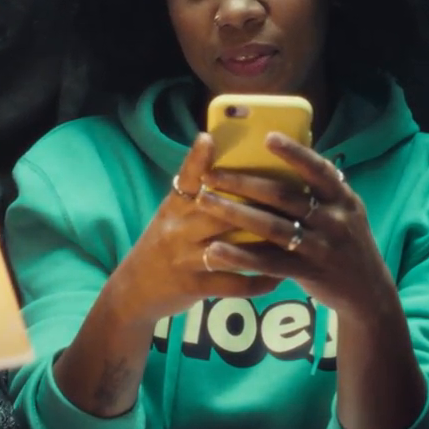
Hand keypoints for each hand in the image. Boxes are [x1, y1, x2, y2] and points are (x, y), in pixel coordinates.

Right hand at [110, 134, 284, 322]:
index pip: (185, 179)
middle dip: (251, 204)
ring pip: (229, 249)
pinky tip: (278, 279)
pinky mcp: (193, 287)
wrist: (135, 290)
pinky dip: (257, 282)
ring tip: (293, 239)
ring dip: (262, 246)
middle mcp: (177, 229)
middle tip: (286, 196)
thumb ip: (196, 194)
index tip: (209, 138)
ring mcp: (184, 259)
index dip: (197, 159)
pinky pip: (231, 284)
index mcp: (173, 207)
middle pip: (215, 210)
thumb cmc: (165, 244)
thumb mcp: (173, 215)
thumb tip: (229, 165)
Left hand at [195, 132, 395, 314]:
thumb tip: (288, 156)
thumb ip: (321, 190)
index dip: (294, 152)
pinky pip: (268, 263)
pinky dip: (240, 256)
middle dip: (243, 183)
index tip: (267, 137)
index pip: (318, 169)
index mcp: (342, 198)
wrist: (368, 291)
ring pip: (272, 227)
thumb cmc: (347, 242)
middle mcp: (334, 220)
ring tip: (204, 202)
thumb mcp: (345, 211)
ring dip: (235, 213)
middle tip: (210, 174)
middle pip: (283, 196)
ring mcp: (321, 247)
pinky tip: (215, 251)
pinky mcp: (307, 273)